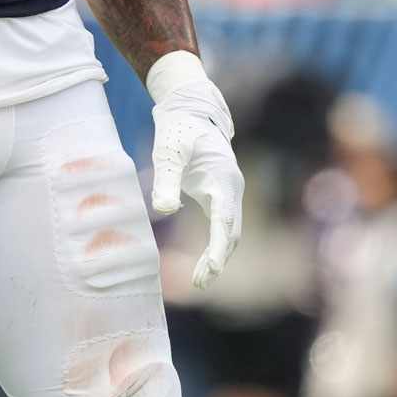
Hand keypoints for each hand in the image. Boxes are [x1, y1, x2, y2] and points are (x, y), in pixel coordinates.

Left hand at [147, 52, 243, 290]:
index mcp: (223, 179)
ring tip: (199, 281)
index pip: (225, 220)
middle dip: (218, 259)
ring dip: (218, 256)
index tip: (211, 270)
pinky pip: (222, 227)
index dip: (219, 247)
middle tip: (199, 284)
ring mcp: (229, 193)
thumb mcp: (168, 152)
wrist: (190, 112)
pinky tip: (203, 264)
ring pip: (230, 232)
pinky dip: (215, 247)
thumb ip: (166, 180)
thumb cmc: (178, 131)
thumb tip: (164, 210)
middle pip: (232, 232)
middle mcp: (231, 189)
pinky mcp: (220, 196)